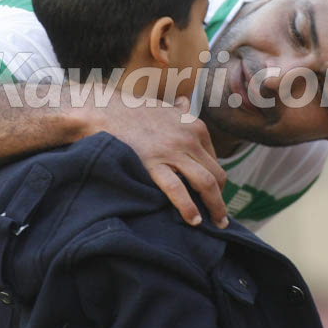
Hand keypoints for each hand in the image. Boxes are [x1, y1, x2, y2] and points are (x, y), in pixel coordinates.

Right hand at [87, 95, 228, 228]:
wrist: (106, 110)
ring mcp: (173, 151)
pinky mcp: (154, 164)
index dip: (217, 180)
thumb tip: (185, 103)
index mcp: (195, 127)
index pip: (215, 160)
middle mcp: (189, 139)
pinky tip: (194, 221)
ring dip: (215, 207)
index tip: (213, 194)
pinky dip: (189, 208)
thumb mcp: (163, 107)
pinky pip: (178, 190)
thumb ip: (178, 109)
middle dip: (221, 198)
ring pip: (206, 183)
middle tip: (220, 216)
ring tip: (217, 223)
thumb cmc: (133, 111)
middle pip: (217, 174)